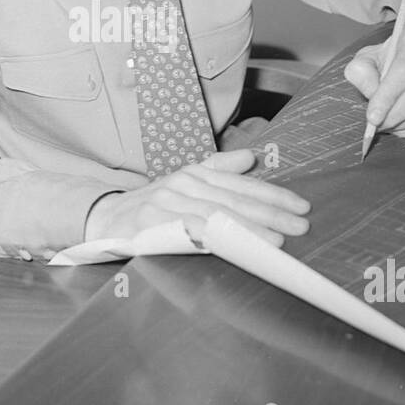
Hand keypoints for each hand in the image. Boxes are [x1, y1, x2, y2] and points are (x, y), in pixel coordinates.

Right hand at [83, 148, 309, 248]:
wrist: (104, 220)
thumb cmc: (151, 206)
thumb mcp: (184, 183)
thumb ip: (218, 170)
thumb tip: (250, 158)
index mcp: (194, 174)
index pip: (241, 184)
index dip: (273, 195)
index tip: (300, 206)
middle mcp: (182, 184)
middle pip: (233, 200)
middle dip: (270, 213)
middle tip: (300, 224)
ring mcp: (166, 204)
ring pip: (215, 216)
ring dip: (248, 229)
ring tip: (277, 239)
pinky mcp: (152, 225)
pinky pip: (189, 232)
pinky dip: (215, 239)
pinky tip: (235, 246)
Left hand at [343, 29, 404, 138]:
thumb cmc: (393, 57)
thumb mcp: (371, 56)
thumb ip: (362, 72)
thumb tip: (371, 93)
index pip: (403, 72)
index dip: (386, 98)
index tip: (372, 118)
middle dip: (393, 116)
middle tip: (378, 126)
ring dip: (404, 125)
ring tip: (388, 126)